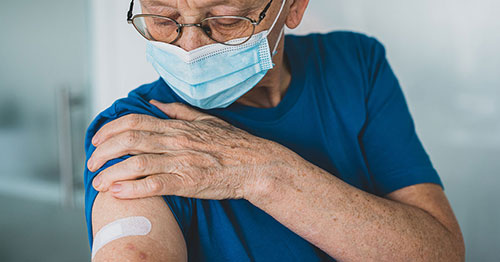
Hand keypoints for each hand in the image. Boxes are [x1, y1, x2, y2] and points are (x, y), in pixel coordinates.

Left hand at [88, 100, 289, 199]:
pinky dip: (133, 188)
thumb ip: (178, 112)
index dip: (111, 129)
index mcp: (178, 127)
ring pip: (138, 162)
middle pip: (130, 141)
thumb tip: (155, 104)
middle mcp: (177, 141)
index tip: (98, 139)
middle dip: (104, 151)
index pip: (136, 122)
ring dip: (112, 172)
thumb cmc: (234, 144)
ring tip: (98, 182)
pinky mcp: (189, 182)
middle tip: (91, 163)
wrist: (256, 165)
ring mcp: (182, 162)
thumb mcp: (206, 120)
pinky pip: (156, 184)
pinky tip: (118, 193)